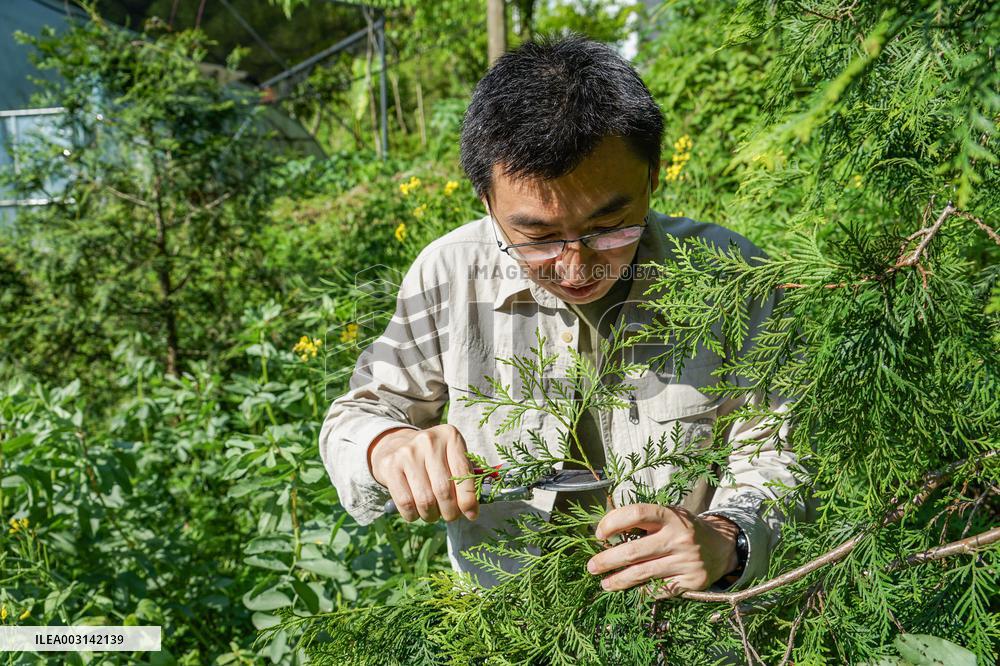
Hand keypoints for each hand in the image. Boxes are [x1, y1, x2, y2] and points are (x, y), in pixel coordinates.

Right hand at [368, 424, 478, 522]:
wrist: (396, 447)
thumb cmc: (433, 459)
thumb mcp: (452, 459)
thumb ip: (465, 480)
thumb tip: (471, 511)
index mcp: (450, 436)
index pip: (463, 473)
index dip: (468, 499)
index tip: (471, 514)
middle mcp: (428, 441)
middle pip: (443, 490)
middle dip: (450, 511)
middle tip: (450, 515)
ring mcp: (407, 453)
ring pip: (425, 500)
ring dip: (432, 515)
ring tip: (433, 513)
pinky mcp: (390, 466)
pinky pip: (405, 503)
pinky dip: (413, 515)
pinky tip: (416, 511)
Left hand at [585, 504, 738, 597]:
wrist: (722, 547)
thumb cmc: (683, 529)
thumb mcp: (668, 515)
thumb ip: (642, 520)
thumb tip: (604, 531)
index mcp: (670, 515)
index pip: (636, 513)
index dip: (612, 522)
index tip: (599, 534)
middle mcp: (679, 537)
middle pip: (634, 550)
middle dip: (607, 560)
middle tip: (591, 566)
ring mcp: (686, 561)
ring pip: (643, 573)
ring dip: (619, 580)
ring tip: (604, 583)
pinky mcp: (691, 581)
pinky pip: (659, 590)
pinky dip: (641, 591)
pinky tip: (629, 590)